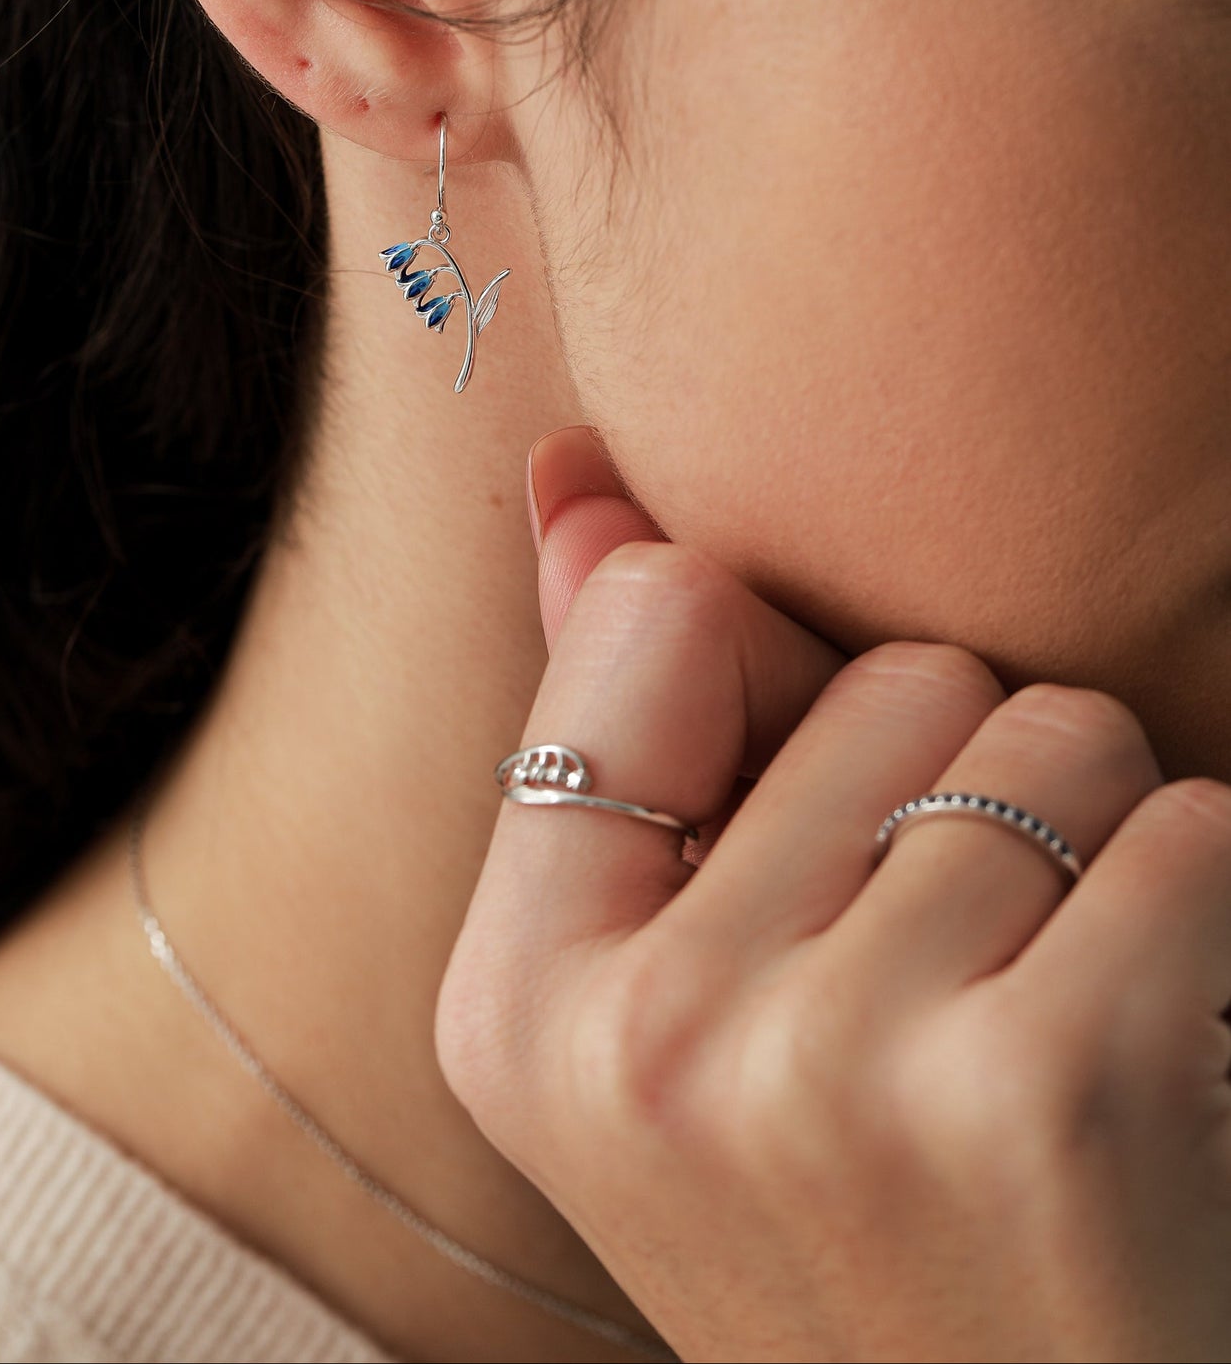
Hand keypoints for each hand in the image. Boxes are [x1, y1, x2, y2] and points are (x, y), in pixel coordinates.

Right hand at [435, 424, 1230, 1361]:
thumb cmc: (845, 1205)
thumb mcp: (667, 991)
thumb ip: (619, 721)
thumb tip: (571, 475)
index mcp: (518, 1003)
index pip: (658, 615)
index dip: (774, 684)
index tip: (808, 829)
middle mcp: (646, 1039)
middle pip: (888, 674)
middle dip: (945, 783)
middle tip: (935, 976)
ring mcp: (833, 1070)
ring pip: (1042, 735)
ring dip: (1076, 842)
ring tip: (1030, 1013)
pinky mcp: (1043, 1097)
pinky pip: (1180, 829)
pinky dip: (1194, 905)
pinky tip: (1146, 1055)